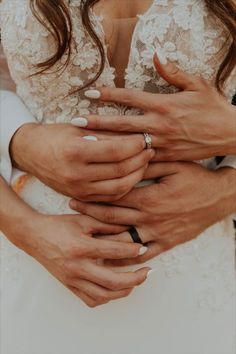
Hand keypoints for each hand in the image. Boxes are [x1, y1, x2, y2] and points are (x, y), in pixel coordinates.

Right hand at [11, 123, 153, 201]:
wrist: (30, 153)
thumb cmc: (55, 135)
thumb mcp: (78, 128)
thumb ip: (106, 135)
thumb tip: (135, 137)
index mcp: (74, 152)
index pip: (115, 151)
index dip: (134, 145)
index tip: (144, 138)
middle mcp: (76, 174)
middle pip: (120, 171)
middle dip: (140, 159)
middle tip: (150, 149)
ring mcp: (78, 189)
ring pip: (119, 188)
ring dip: (136, 175)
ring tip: (144, 162)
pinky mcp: (80, 197)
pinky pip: (110, 197)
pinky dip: (125, 187)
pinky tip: (132, 176)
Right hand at [20, 213, 149, 306]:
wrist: (34, 236)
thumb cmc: (59, 226)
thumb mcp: (83, 220)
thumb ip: (107, 224)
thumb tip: (130, 229)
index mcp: (82, 247)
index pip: (114, 252)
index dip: (133, 250)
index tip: (143, 248)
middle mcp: (78, 267)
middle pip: (113, 281)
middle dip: (135, 279)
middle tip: (147, 272)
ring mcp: (73, 280)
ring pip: (104, 295)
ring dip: (123, 291)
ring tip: (134, 281)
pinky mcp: (69, 286)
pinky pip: (91, 300)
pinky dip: (106, 297)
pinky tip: (115, 290)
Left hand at [70, 162, 235, 265]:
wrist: (220, 197)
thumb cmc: (197, 178)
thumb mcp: (173, 165)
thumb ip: (147, 164)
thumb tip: (124, 157)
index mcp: (149, 197)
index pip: (113, 198)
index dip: (92, 197)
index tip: (76, 194)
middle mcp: (150, 218)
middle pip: (112, 218)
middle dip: (89, 214)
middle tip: (72, 210)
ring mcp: (158, 233)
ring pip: (123, 240)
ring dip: (102, 237)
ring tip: (85, 234)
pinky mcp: (167, 243)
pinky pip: (144, 254)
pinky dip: (127, 258)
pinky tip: (112, 257)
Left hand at [76, 53, 235, 160]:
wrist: (229, 134)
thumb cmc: (212, 108)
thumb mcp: (197, 85)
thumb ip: (174, 72)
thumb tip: (157, 55)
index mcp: (163, 105)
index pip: (130, 97)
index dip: (108, 94)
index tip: (90, 93)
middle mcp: (158, 125)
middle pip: (121, 123)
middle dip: (97, 122)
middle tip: (76, 122)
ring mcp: (161, 143)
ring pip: (127, 144)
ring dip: (106, 142)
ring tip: (86, 143)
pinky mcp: (166, 157)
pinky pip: (141, 160)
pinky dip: (125, 160)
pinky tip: (109, 162)